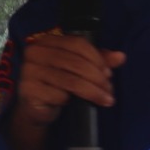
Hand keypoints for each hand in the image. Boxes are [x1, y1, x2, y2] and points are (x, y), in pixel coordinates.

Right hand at [6, 31, 122, 149]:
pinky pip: (59, 95)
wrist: (38, 108)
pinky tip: (71, 103)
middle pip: (76, 62)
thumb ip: (99, 60)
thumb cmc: (60, 84)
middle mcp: (35, 52)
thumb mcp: (81, 70)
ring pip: (71, 80)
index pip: (78, 43)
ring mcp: (29, 70)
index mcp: (48, 41)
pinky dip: (70, 101)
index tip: (109, 73)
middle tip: (109, 90)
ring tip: (105, 100)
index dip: (98, 58)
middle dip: (98, 78)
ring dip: (93, 92)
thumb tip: (121, 56)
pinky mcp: (28, 89)